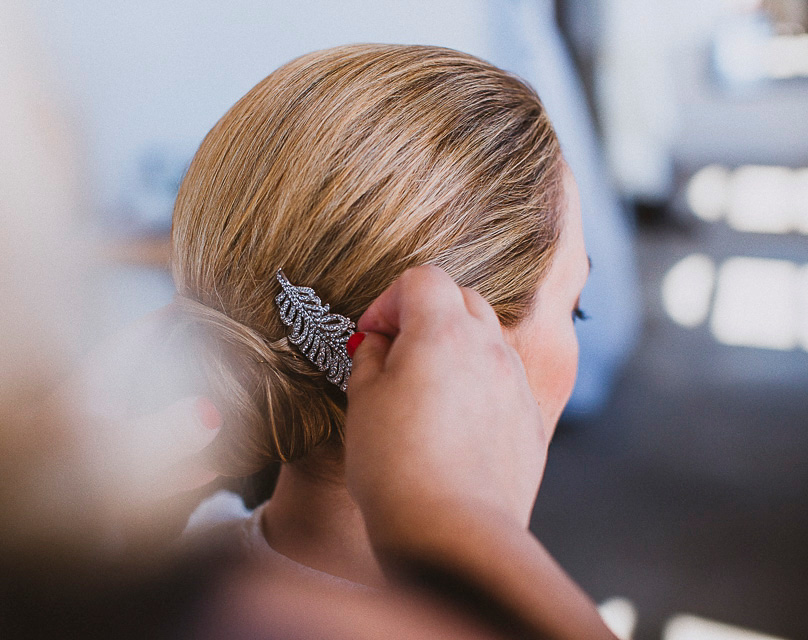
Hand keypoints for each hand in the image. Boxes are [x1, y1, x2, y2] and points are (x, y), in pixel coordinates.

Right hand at [344, 267, 614, 639]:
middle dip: (427, 314)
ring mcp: (516, 384)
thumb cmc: (396, 466)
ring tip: (427, 389)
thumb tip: (383, 342)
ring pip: (489, 339)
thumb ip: (373, 356)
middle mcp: (490, 347)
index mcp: (444, 331)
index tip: (372, 335)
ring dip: (457, 347)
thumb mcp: (363, 400)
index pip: (421, 279)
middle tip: (398, 353)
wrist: (451, 532)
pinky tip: (455, 422)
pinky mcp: (531, 420)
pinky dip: (481, 383)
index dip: (388, 301)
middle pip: (462, 299)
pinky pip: (505, 381)